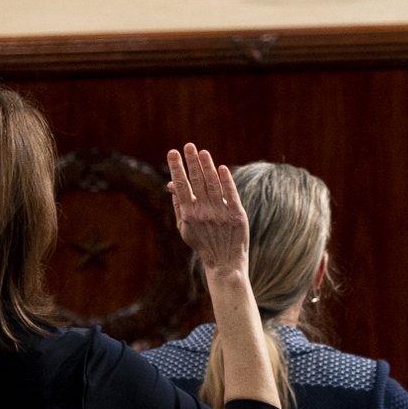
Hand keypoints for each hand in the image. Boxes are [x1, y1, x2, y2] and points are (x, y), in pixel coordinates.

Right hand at [168, 142, 250, 276]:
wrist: (224, 262)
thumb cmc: (203, 243)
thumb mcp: (184, 228)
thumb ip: (178, 205)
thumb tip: (171, 184)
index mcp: (188, 214)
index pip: (181, 186)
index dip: (177, 168)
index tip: (173, 152)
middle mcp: (203, 212)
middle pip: (196, 181)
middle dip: (191, 162)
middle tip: (188, 146)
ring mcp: (220, 213)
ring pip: (213, 184)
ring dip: (207, 166)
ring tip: (202, 152)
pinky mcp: (236, 215)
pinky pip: (230, 193)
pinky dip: (226, 180)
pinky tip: (221, 168)